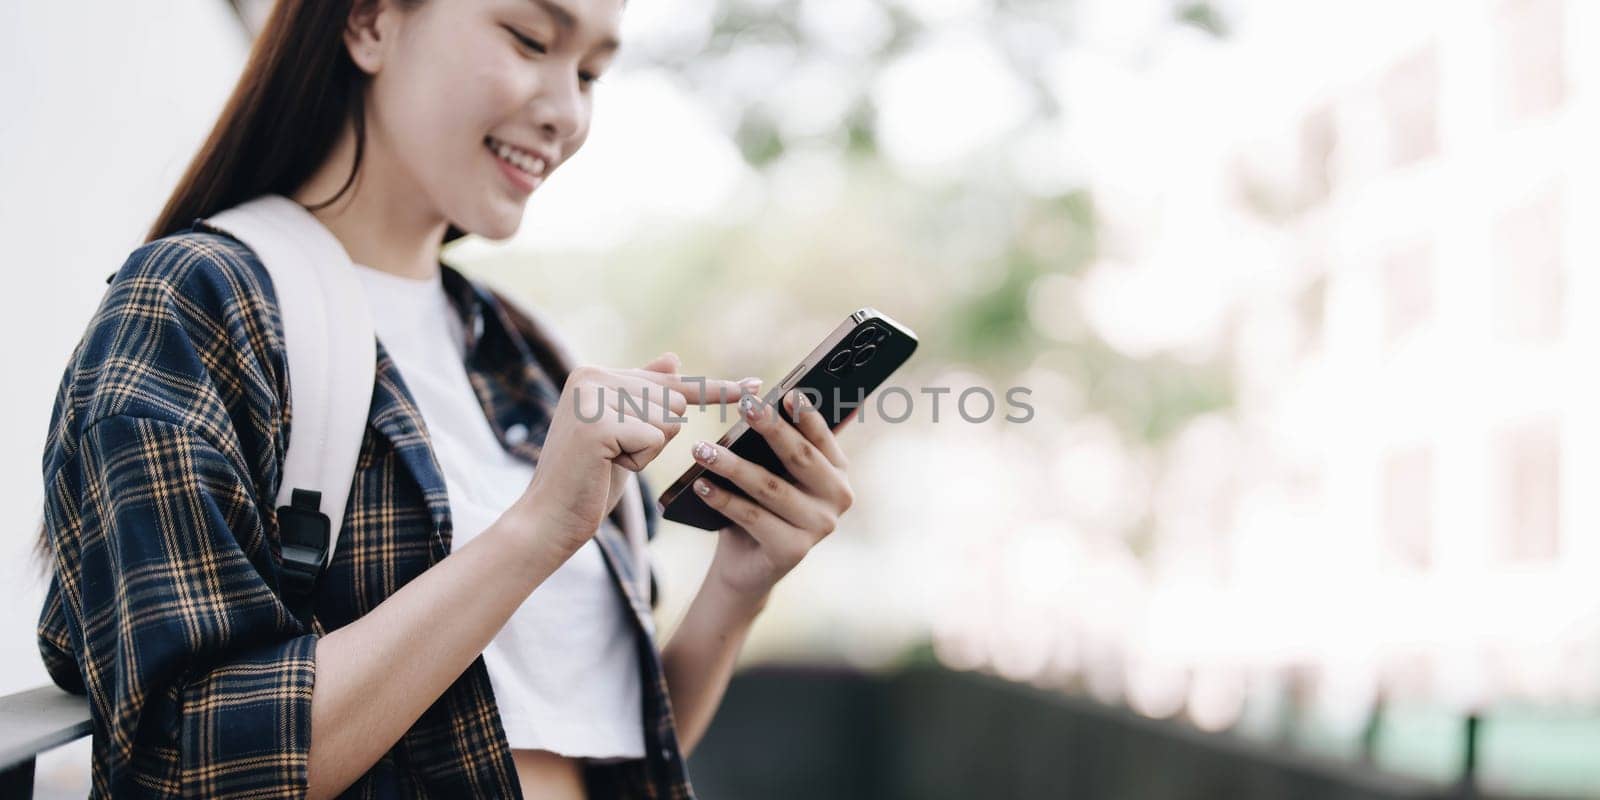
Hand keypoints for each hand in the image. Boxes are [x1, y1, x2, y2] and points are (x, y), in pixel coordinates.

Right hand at [517, 352, 751, 555]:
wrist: (548, 519)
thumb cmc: (589, 479)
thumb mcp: (624, 432)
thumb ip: (644, 394)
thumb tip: (674, 358)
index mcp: (595, 373)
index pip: (670, 381)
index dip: (716, 389)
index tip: (757, 386)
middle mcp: (591, 375)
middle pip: (673, 402)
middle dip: (654, 437)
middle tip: (612, 455)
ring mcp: (592, 398)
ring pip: (668, 420)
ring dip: (646, 451)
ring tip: (607, 460)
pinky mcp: (598, 425)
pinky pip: (655, 439)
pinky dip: (638, 462)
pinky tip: (606, 466)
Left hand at [691, 389, 855, 599]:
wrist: (746, 563)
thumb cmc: (761, 504)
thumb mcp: (774, 471)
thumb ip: (782, 441)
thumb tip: (779, 398)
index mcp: (838, 472)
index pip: (824, 438)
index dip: (807, 415)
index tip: (787, 394)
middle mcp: (839, 499)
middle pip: (801, 458)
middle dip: (771, 429)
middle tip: (745, 406)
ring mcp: (819, 527)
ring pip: (771, 488)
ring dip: (733, 465)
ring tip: (702, 448)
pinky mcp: (794, 551)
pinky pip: (752, 517)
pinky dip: (724, 500)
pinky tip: (702, 484)